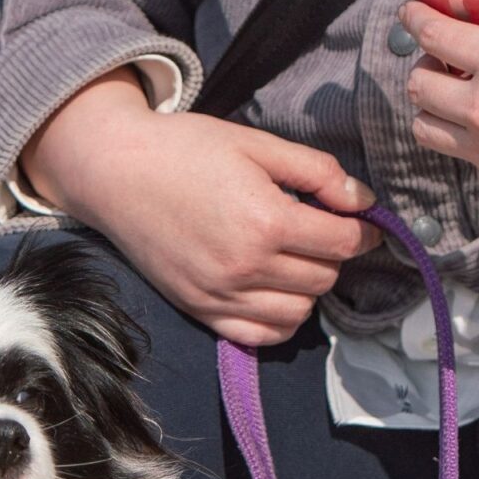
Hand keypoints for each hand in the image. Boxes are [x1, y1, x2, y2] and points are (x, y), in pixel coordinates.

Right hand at [21, 70, 380, 345]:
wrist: (115, 173)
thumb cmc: (185, 150)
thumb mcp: (256, 144)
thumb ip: (316, 171)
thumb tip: (362, 200)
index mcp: (265, 220)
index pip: (342, 243)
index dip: (363, 231)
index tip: (362, 222)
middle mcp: (246, 266)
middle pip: (324, 278)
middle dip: (332, 254)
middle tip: (318, 230)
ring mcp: (222, 295)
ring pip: (300, 312)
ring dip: (308, 287)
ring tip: (293, 257)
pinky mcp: (202, 310)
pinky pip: (262, 335)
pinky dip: (280, 319)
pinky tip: (274, 290)